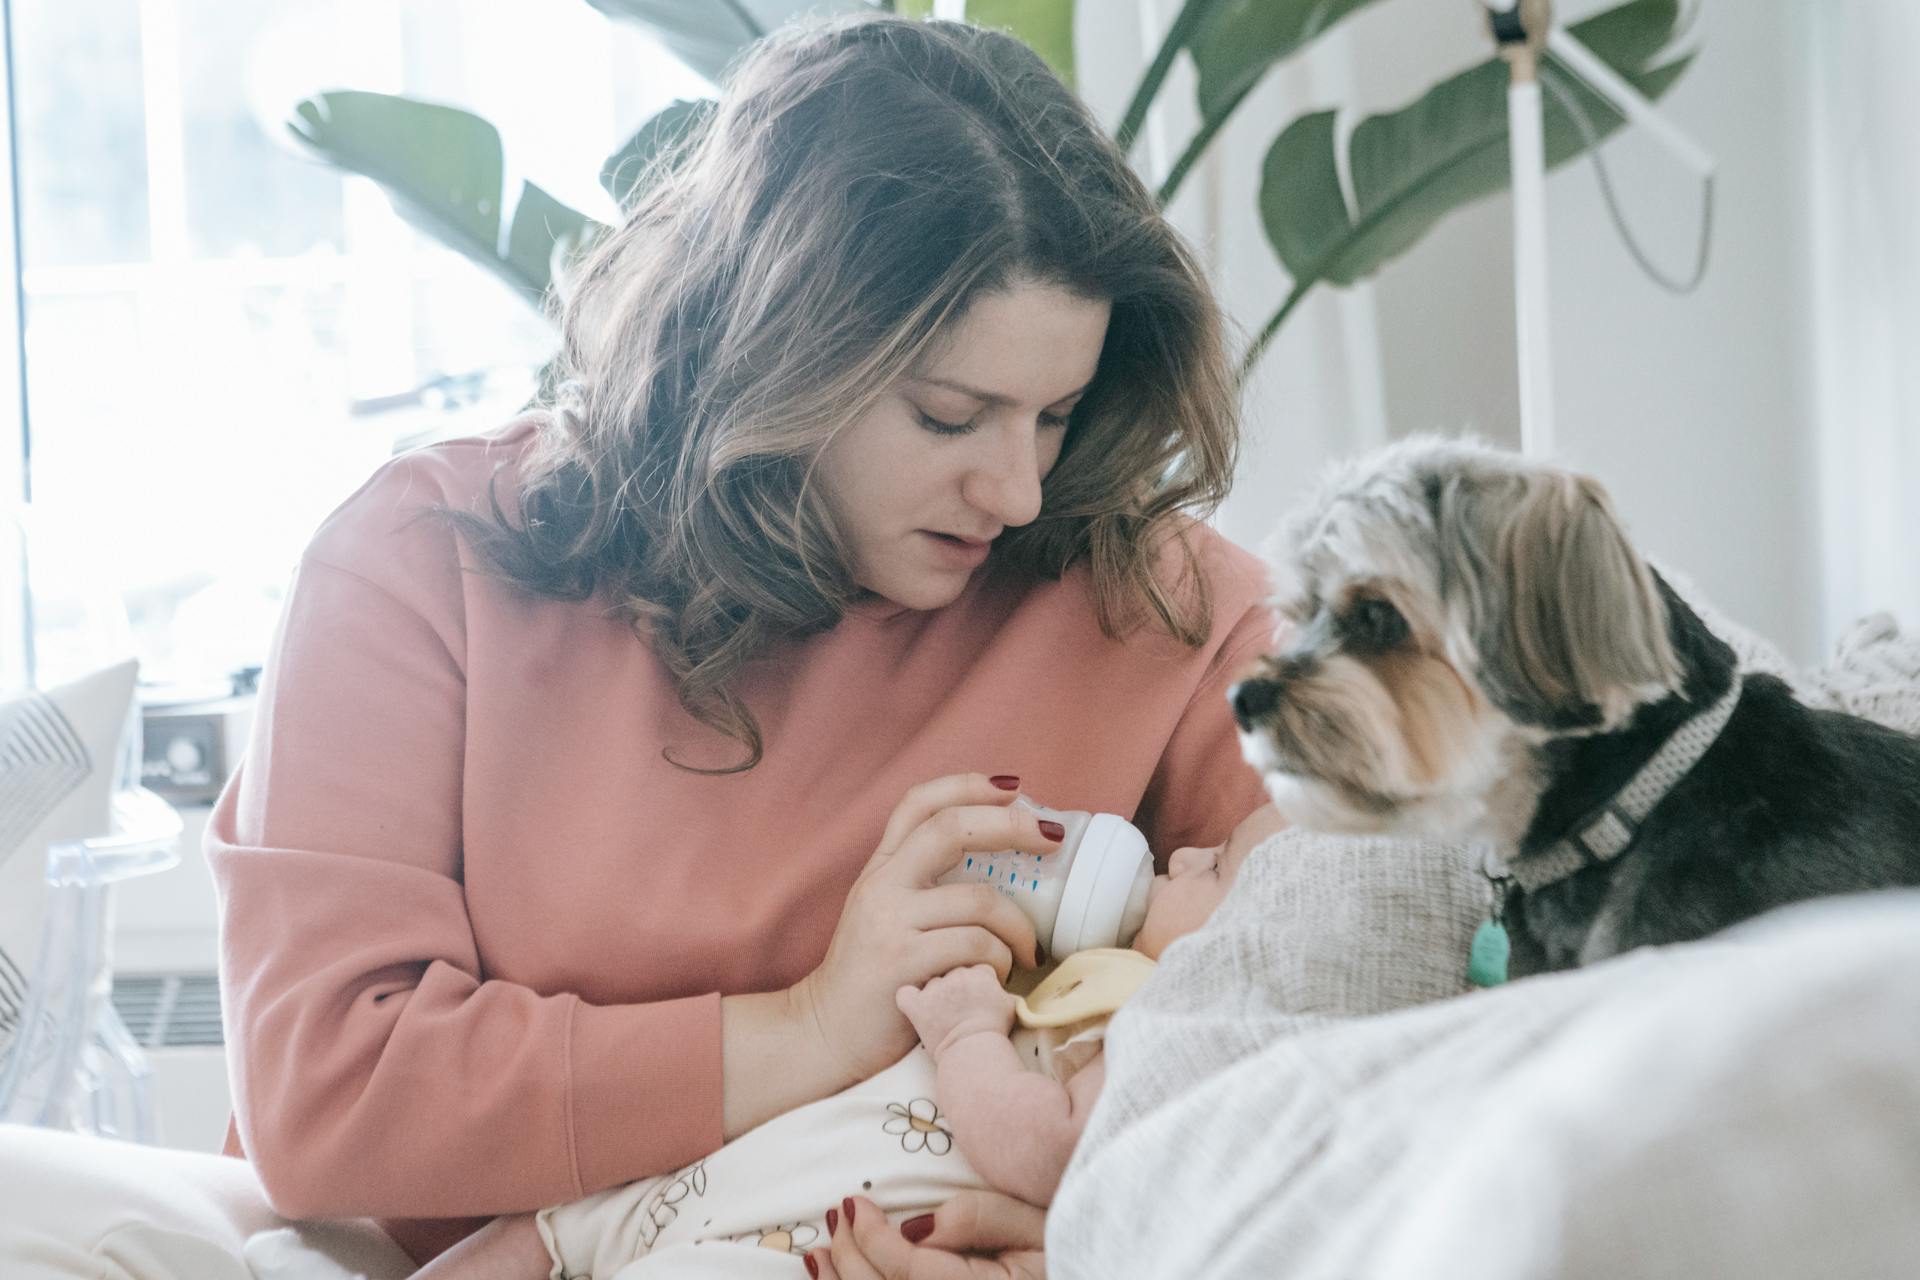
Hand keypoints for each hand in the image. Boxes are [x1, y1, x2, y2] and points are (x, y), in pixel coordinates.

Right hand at [793, 775, 1058, 1084]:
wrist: (824, 1035)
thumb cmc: (874, 979)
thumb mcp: (888, 916)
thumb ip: (925, 887)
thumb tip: (1003, 865)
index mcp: (881, 868)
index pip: (920, 803)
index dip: (968, 785)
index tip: (1014, 787)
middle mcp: (882, 885)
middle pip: (952, 828)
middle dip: (1012, 826)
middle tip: (1052, 839)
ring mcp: (889, 922)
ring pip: (979, 900)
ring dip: (1017, 927)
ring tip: (1026, 951)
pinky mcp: (901, 963)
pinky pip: (974, 947)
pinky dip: (1001, 961)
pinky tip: (999, 977)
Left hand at [810, 1192, 1045, 1279]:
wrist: (1091, 1271)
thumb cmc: (1064, 1245)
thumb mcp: (1035, 1221)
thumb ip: (978, 1218)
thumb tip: (915, 1226)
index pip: (909, 1273)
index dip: (872, 1239)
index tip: (855, 1202)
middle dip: (849, 1258)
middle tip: (837, 1217)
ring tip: (821, 1254)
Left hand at [896, 965, 1017, 1057]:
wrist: (975, 1052)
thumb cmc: (994, 1032)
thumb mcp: (1009, 1005)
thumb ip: (1000, 988)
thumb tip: (997, 986)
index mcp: (980, 972)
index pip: (975, 963)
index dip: (975, 977)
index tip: (975, 992)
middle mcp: (956, 974)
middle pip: (952, 968)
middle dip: (955, 982)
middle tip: (959, 1005)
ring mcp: (935, 989)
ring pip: (930, 980)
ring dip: (935, 992)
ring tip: (942, 1013)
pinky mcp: (918, 1005)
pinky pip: (905, 993)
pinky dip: (908, 999)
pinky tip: (914, 1007)